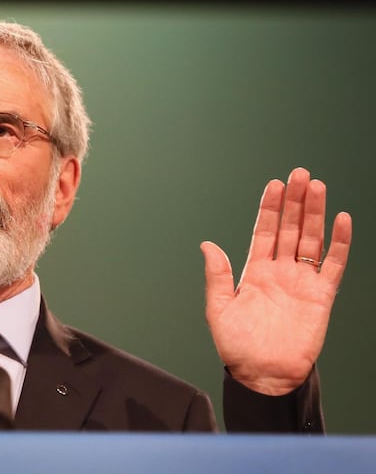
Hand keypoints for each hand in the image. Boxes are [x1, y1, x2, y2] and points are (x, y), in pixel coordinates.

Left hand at [200, 167, 351, 394]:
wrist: (262, 375)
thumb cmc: (237, 346)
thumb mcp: (219, 308)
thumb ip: (218, 275)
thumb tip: (207, 244)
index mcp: (254, 271)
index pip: (264, 231)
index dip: (270, 209)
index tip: (275, 185)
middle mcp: (280, 271)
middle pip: (289, 228)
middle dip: (295, 202)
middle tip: (300, 174)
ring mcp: (301, 281)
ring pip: (311, 239)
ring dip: (315, 213)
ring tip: (317, 186)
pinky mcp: (321, 295)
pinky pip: (334, 264)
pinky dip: (339, 242)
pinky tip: (341, 220)